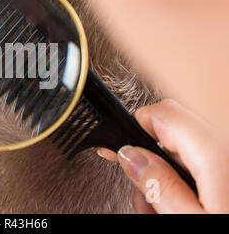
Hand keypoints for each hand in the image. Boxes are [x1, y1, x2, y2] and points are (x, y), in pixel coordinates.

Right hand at [98, 99, 228, 212]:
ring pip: (185, 149)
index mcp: (219, 150)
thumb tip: (130, 157)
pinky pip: (204, 161)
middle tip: (142, 193)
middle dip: (146, 161)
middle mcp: (228, 141)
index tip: (115, 149)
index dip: (130, 129)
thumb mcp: (190, 219)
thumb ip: (160, 186)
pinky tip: (181, 205)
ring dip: (164, 175)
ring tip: (160, 208)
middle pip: (170, 133)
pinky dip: (185, 179)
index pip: (161, 112)